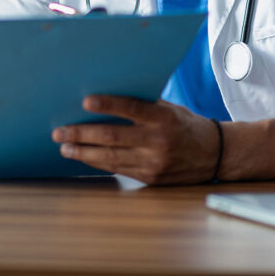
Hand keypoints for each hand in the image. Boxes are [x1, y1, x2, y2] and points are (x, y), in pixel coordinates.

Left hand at [51, 96, 219, 184]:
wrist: (215, 154)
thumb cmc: (184, 124)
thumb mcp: (168, 108)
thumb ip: (142, 105)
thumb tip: (106, 97)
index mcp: (163, 118)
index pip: (131, 108)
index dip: (108, 104)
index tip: (85, 101)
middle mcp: (158, 141)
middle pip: (113, 136)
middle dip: (82, 135)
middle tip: (59, 132)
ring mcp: (154, 162)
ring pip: (111, 158)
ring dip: (84, 153)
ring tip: (65, 148)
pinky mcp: (151, 178)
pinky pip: (119, 169)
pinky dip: (99, 163)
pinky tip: (84, 158)